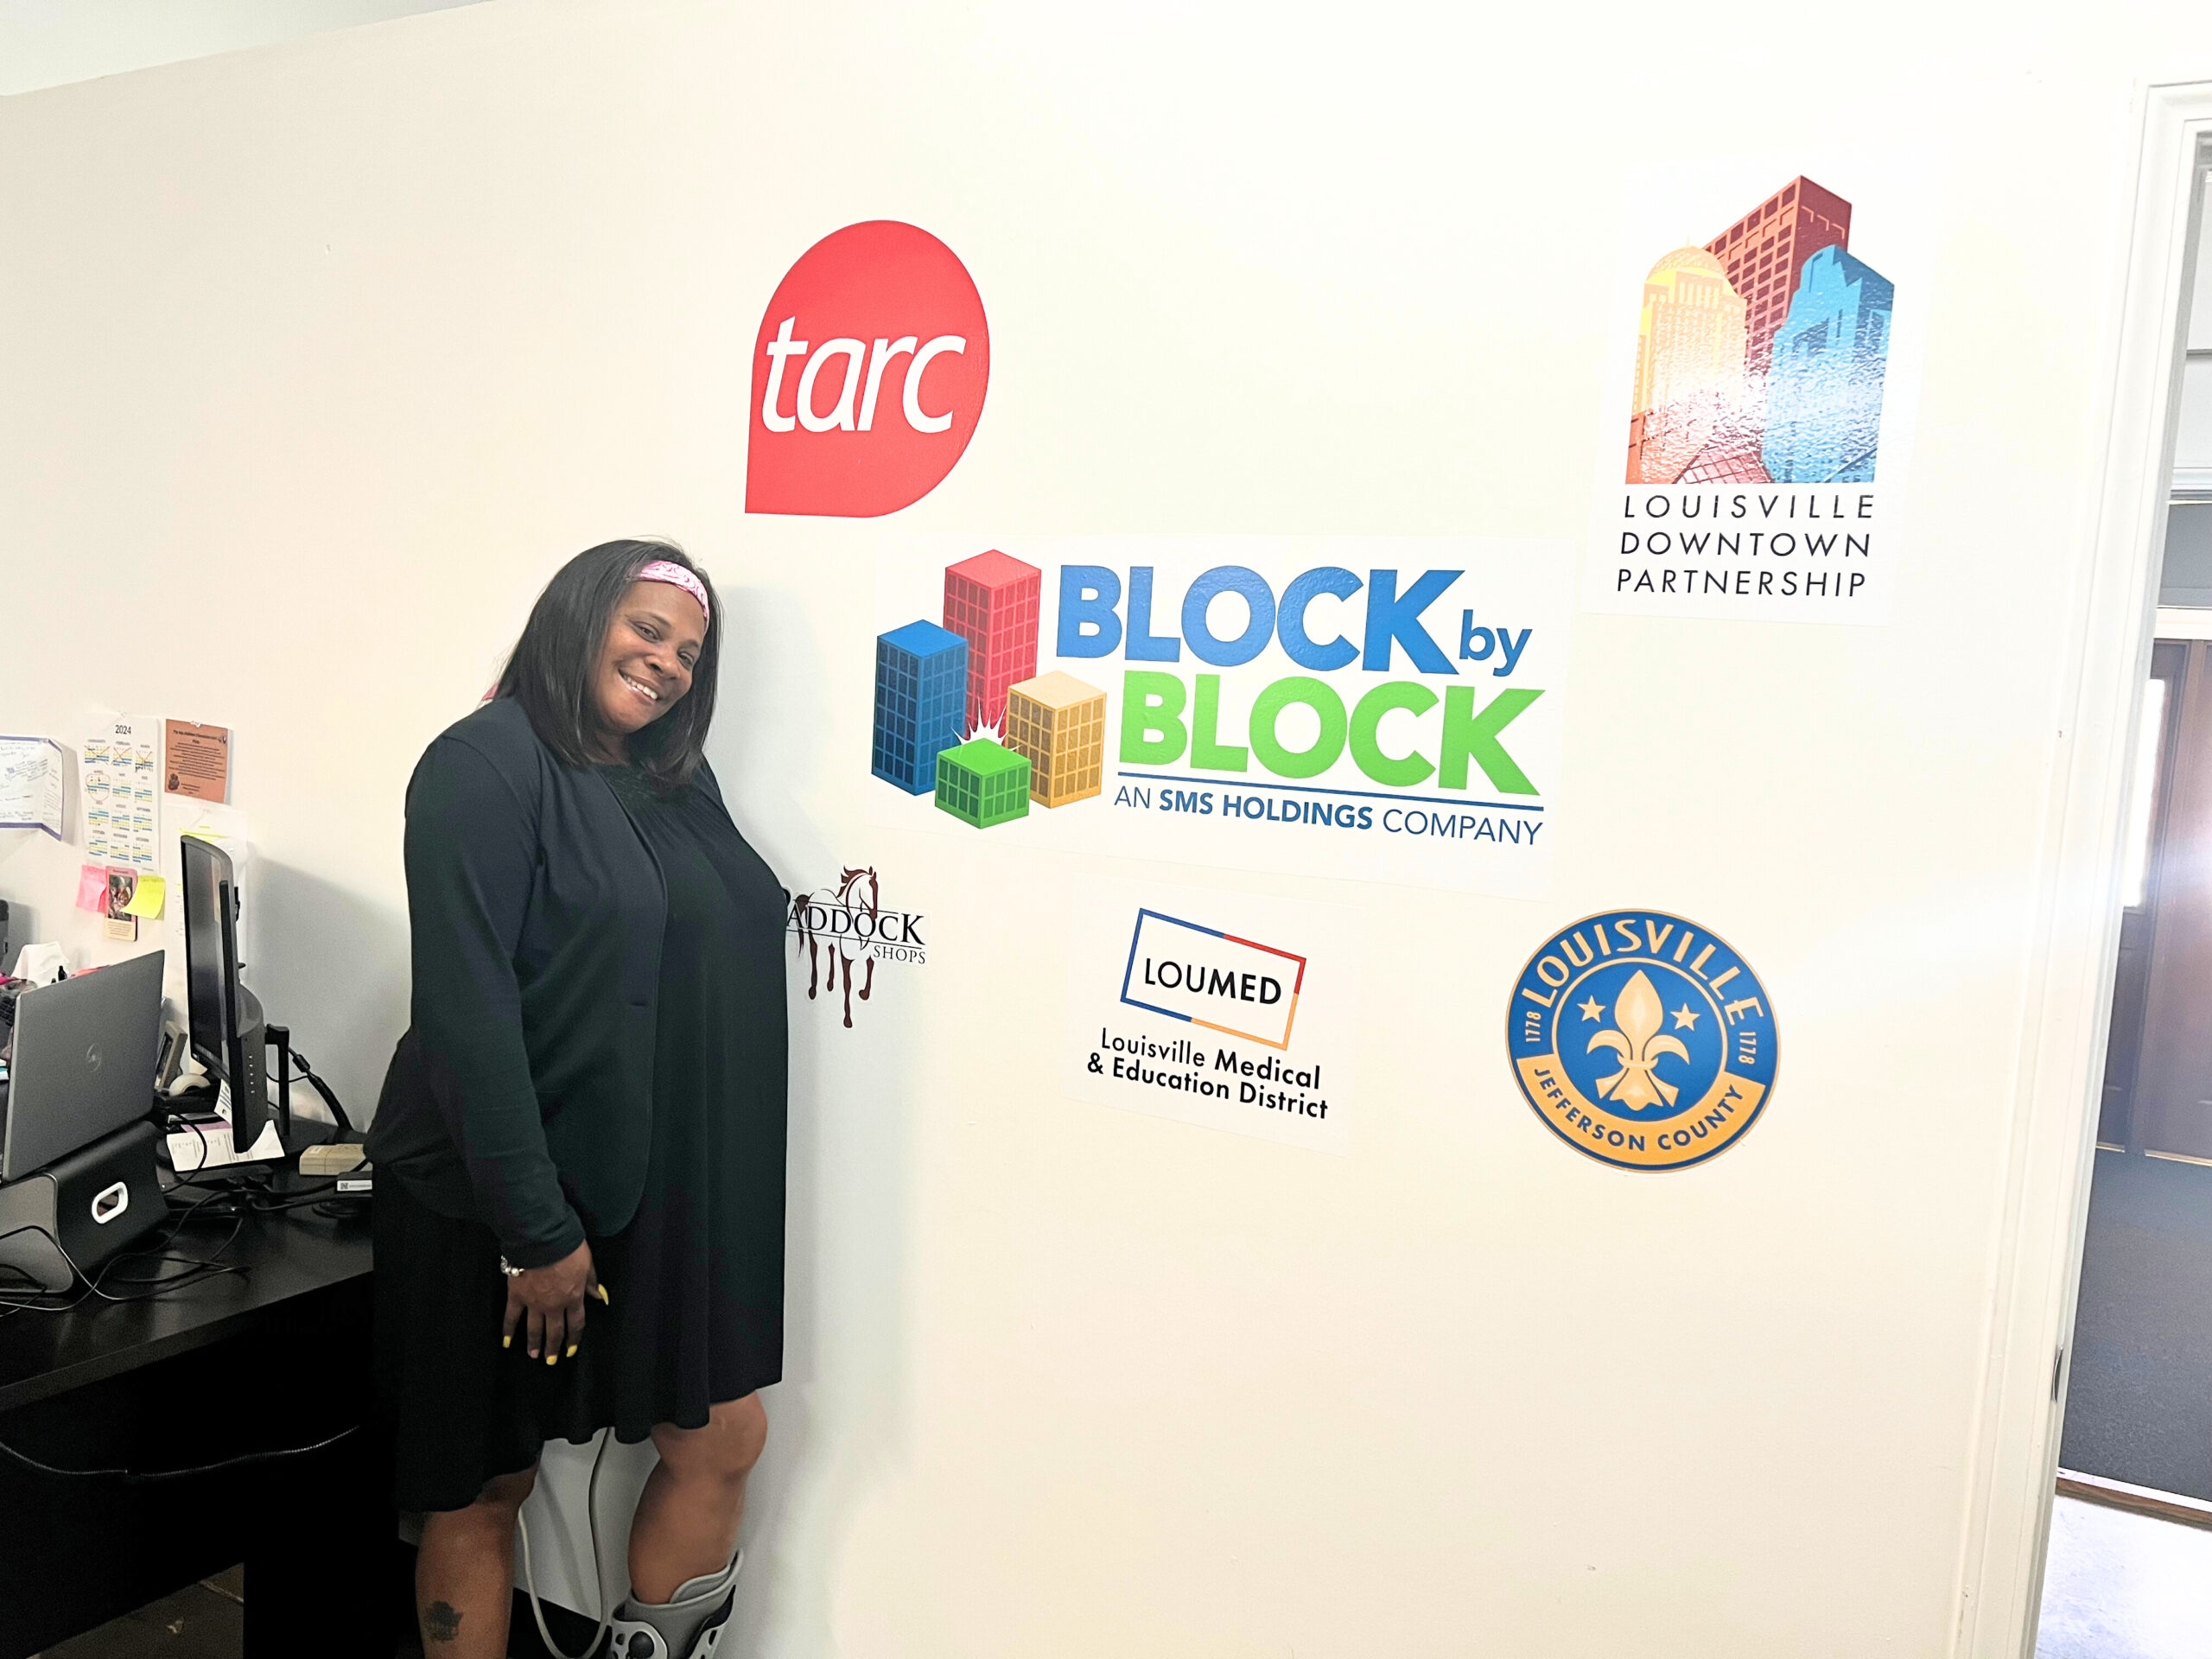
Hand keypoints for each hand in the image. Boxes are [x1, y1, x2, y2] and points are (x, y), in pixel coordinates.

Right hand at [501, 1241, 604, 1362]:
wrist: (543, 1239)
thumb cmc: (568, 1248)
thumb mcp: (587, 1263)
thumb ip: (591, 1282)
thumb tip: (599, 1296)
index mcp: (573, 1298)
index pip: (576, 1323)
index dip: (574, 1338)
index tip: (571, 1351)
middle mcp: (554, 1306)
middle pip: (555, 1331)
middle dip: (553, 1347)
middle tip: (551, 1360)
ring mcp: (534, 1303)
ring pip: (534, 1328)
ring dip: (534, 1343)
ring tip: (533, 1355)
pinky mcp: (516, 1296)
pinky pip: (511, 1317)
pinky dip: (508, 1330)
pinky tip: (507, 1342)